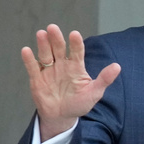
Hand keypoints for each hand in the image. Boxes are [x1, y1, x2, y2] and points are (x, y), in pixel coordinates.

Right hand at [21, 24, 120, 140]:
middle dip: (56, 39)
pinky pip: (33, 68)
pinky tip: (26, 51)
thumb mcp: (94, 92)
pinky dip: (29, 60)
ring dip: (43, 45)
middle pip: (59, 49)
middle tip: (53, 28)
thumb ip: (104, 79)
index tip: (75, 34)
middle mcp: (62, 65)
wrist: (62, 116)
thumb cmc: (80, 103)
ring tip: (41, 34)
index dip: (76, 44)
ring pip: (45, 55)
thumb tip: (117, 66)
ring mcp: (49, 71)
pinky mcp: (37, 79)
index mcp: (76, 67)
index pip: (77, 52)